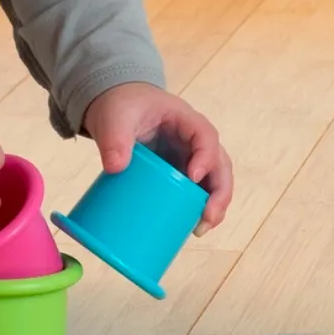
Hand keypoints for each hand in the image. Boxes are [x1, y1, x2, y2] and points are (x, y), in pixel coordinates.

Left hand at [82, 82, 232, 234]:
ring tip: (199, 229)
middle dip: (219, 192)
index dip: (205, 157)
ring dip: (214, 205)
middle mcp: (193, 140)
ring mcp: (188, 156)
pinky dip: (198, 208)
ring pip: (213, 180)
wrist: (115, 106)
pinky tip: (190, 227)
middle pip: (219, 164)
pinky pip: (197, 190)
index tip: (192, 178)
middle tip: (207, 217)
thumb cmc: (120, 105)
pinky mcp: (179, 171)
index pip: (206, 136)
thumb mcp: (115, 117)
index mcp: (184, 119)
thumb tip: (115, 168)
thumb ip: (114, 138)